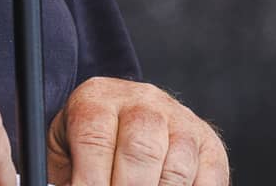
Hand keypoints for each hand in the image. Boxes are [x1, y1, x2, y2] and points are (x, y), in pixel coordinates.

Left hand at [46, 77, 228, 185]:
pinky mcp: (209, 144)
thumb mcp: (66, 154)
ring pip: (174, 166)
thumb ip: (66, 175)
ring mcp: (180, 120)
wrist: (127, 125)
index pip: (94, 138)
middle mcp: (143, 100)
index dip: (90, 180)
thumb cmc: (88, 151)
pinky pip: (205, 179)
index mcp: (98, 98)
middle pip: (139, 149)